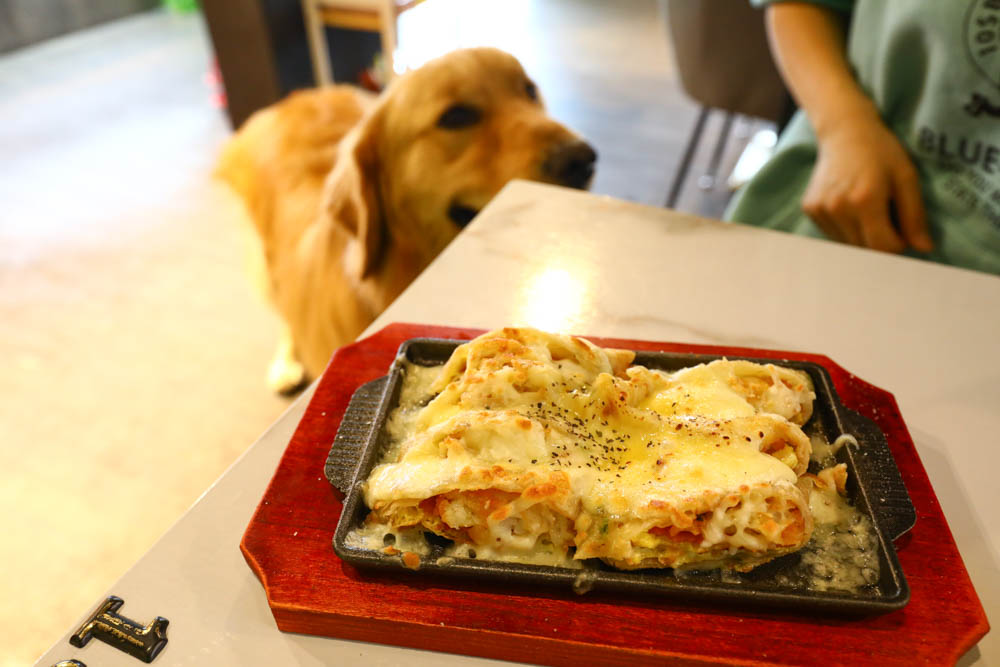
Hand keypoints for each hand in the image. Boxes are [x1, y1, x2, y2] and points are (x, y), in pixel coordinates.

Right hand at [802, 115, 933, 253]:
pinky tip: (850, 206)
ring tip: (867, 210)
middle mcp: (838, 208)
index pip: (883, 247)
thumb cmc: (881, 151)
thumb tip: (924, 248)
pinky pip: (833, 234)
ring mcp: (820, 210)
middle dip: (880, 241)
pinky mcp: (810, 209)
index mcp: (865, 200)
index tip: (902, 228)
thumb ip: (914, 216)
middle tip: (887, 217)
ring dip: (862, 236)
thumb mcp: (906, 178)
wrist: (844, 131)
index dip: (898, 243)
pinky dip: (846, 228)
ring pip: (847, 245)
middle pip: (864, 249)